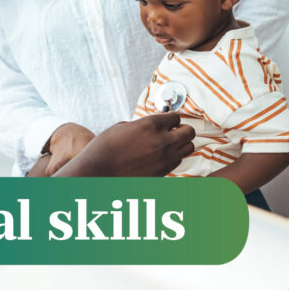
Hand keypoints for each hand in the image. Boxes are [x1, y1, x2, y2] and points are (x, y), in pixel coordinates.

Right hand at [55, 113, 195, 176]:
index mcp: (151, 124)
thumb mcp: (123, 126)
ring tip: (171, 144)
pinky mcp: (162, 171)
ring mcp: (164, 158)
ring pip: (188, 148)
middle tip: (176, 131)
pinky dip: (174, 157)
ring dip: (182, 144)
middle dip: (183, 130)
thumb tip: (152, 126)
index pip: (176, 117)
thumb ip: (143, 124)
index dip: (171, 119)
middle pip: (189, 132)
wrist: (99, 170)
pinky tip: (162, 156)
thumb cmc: (106, 148)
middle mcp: (162, 141)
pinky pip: (178, 161)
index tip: (168, 121)